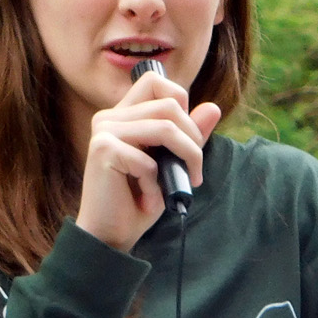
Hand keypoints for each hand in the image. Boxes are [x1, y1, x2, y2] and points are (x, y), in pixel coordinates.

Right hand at [75, 70, 223, 252]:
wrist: (110, 236)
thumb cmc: (139, 200)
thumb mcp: (172, 164)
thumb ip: (189, 135)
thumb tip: (213, 108)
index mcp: (123, 115)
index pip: (156, 81)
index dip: (181, 103)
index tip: (187, 139)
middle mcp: (109, 117)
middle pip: (169, 105)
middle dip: (193, 141)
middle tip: (193, 172)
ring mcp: (104, 131)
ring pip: (165, 128)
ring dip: (184, 160)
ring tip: (180, 185)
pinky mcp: (103, 150)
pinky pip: (149, 160)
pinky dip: (157, 186)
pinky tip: (149, 202)